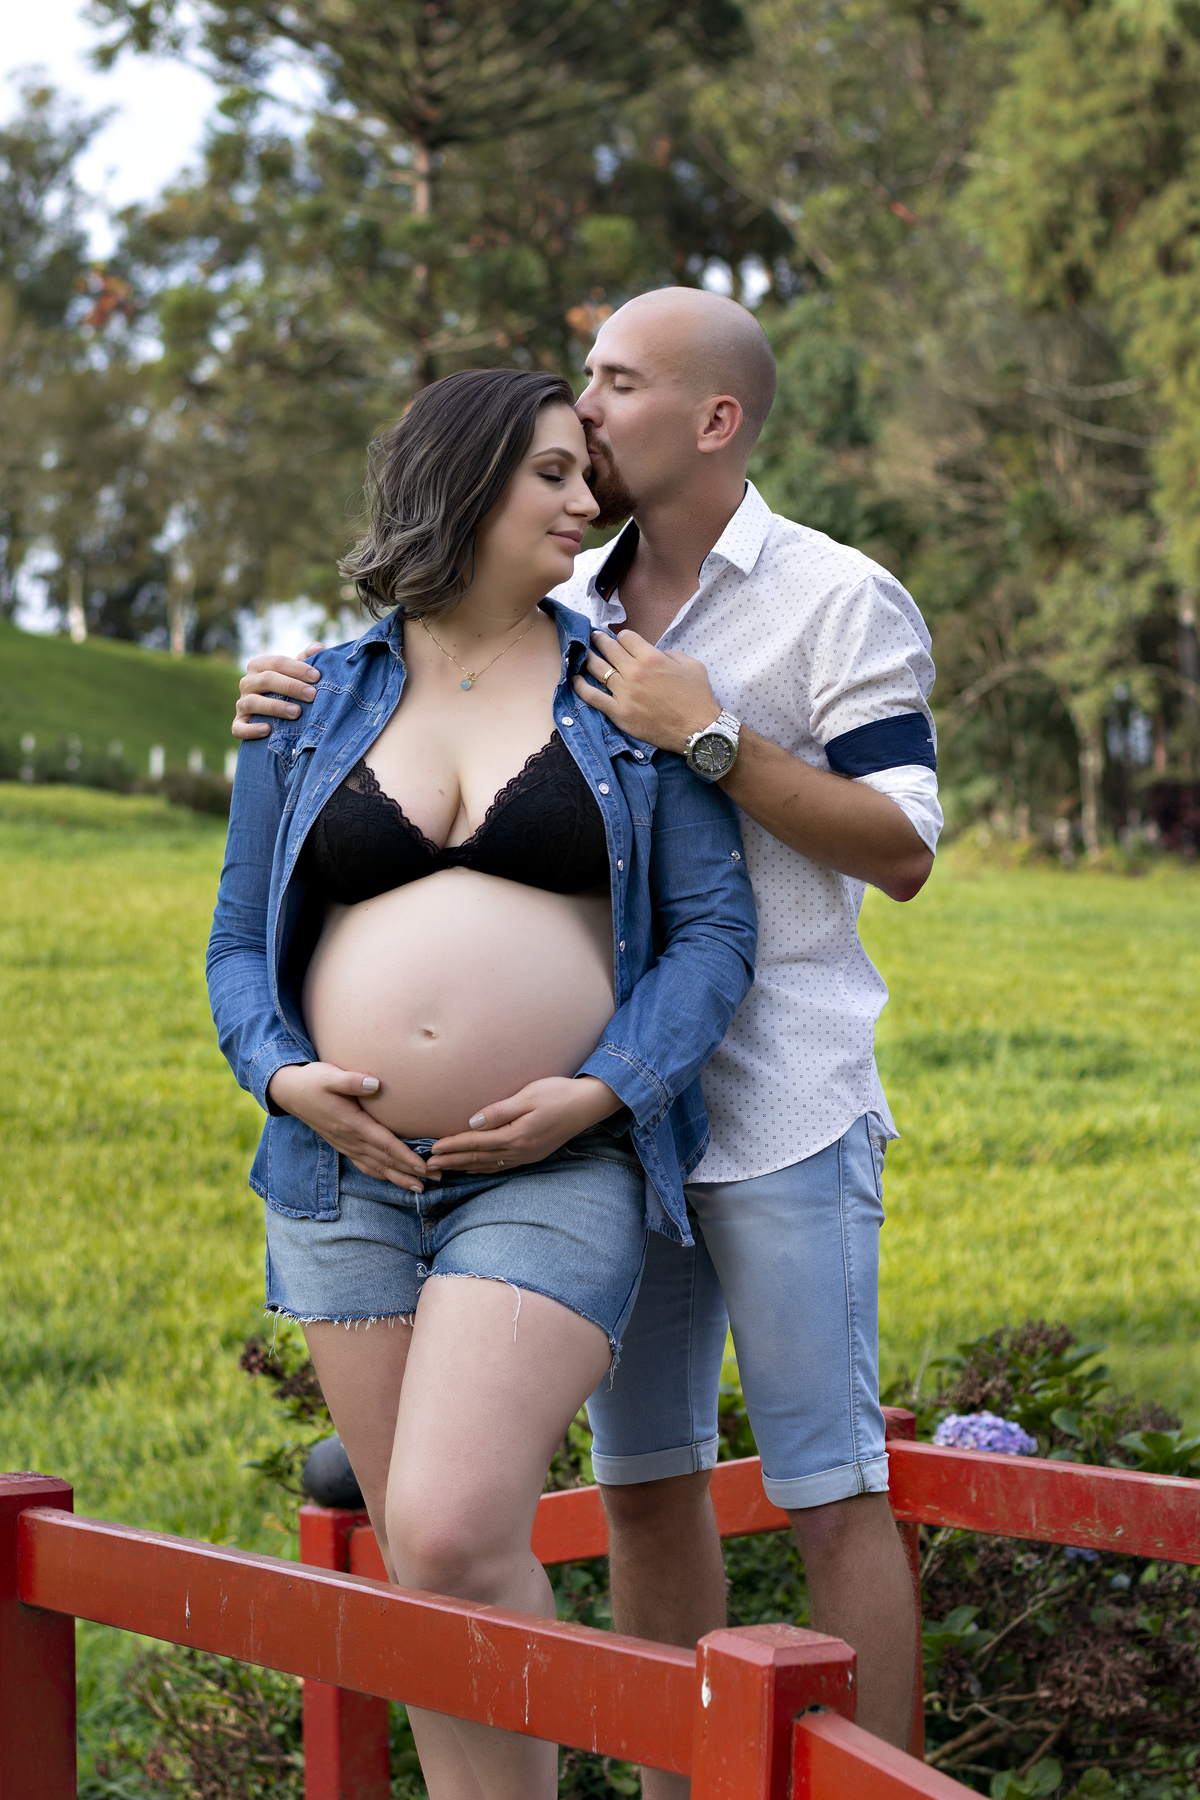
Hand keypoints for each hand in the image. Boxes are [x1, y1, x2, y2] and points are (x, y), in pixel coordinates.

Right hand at [232, 643, 323, 739]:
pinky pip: (239, 728)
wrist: (272, 714)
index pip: (277, 662)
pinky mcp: (238, 724)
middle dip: (291, 686)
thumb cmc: (288, 689)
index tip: (317, 677)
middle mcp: (247, 683)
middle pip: (266, 680)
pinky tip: (267, 730)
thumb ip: (306, 660)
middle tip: (312, 695)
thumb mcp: (295, 673)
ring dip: (275, 707)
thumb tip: (319, 647)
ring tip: (296, 713)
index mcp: (259, 666)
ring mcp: (241, 704)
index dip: (298, 668)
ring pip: (252, 702)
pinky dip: (251, 729)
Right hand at [266, 1062, 428, 1190]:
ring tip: (420, 1188)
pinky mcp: (342, 1144)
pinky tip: (392, 1179)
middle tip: (436, 1181)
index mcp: (351, 1123)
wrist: (289, 1091)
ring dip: (398, 1178)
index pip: (384, 1144)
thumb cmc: (312, 1080)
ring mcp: (345, 1144)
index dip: (404, 1156)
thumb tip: (375, 1084)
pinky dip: (380, 1174)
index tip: (423, 1167)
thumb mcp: (329, 1075)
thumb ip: (352, 1081)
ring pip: (375, 1167)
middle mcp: (349, 1139)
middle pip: (384, 1161)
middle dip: (410, 1173)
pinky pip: (364, 1165)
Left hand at [426, 1076, 620, 1172]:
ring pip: (488, 1165)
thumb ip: (499, 1111)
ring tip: (445, 1169)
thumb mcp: (528, 1096)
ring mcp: (527, 1155)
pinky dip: (483, 1168)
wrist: (588, 1105)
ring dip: (465, 1167)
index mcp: (516, 1136)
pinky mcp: (533, 1154)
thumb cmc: (558, 1094)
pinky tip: (475, 1168)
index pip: (476, 1143)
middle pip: (478, 1158)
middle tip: (428, 1166)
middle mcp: (520, 1151)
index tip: (433, 1149)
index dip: (453, 1145)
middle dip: (452, 1161)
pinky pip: (502, 1165)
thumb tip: (472, 1123)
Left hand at [573, 629, 720, 752]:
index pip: (626, 637)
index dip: (622, 637)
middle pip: (609, 649)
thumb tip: (656, 654)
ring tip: (584, 653)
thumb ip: (670, 654)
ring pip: (598, 669)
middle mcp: (634, 672)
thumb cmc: (697, 698)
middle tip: (594, 638)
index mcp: (651, 657)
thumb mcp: (691, 665)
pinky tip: (575, 679)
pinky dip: (581, 687)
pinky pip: (593, 697)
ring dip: (589, 658)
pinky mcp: (619, 713)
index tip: (620, 640)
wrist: (698, 730)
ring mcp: (624, 693)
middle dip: (600, 641)